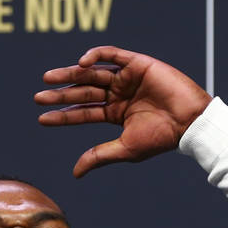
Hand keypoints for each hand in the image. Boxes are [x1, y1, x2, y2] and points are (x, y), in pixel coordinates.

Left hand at [34, 46, 211, 177]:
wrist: (189, 122)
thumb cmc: (161, 138)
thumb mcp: (124, 149)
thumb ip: (99, 156)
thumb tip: (75, 173)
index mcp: (116, 113)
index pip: (84, 112)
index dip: (63, 114)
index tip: (42, 118)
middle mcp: (119, 94)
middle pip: (83, 91)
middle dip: (61, 94)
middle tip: (39, 97)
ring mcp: (127, 78)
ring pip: (92, 72)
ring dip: (70, 74)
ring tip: (48, 78)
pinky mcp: (137, 63)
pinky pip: (112, 54)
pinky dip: (95, 56)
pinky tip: (80, 64)